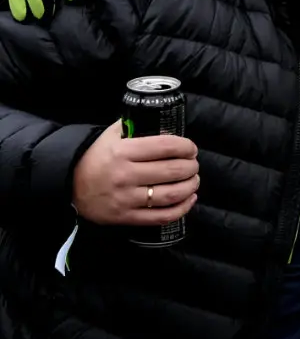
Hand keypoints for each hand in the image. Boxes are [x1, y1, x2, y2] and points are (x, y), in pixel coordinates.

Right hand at [71, 121, 199, 226]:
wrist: (67, 184)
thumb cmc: (95, 157)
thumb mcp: (110, 136)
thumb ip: (134, 126)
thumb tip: (162, 120)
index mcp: (122, 152)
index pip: (165, 147)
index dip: (185, 147)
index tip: (190, 149)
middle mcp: (124, 175)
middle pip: (172, 171)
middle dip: (191, 167)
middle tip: (193, 164)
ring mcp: (125, 198)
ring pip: (171, 194)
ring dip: (190, 186)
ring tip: (193, 180)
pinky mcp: (125, 217)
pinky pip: (161, 217)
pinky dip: (182, 209)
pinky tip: (189, 199)